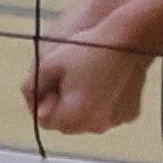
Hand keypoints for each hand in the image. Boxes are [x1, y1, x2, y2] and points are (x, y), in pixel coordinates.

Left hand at [22, 0, 162, 135]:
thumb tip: (34, 105)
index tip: (48, 83)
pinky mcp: (129, 114)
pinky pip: (108, 115)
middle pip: (67, 124)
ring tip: (85, 79)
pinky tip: (104, 83)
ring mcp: (115, 121)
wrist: (129, 37)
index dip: (43, 102)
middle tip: (66, 79)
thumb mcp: (49, 63)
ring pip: (88, 121)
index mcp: (74, 115)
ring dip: (81, 108)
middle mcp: (96, 125)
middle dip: (61, 106)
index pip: (45, 121)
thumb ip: (33, 87)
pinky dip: (102, 105)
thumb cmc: (87, 48)